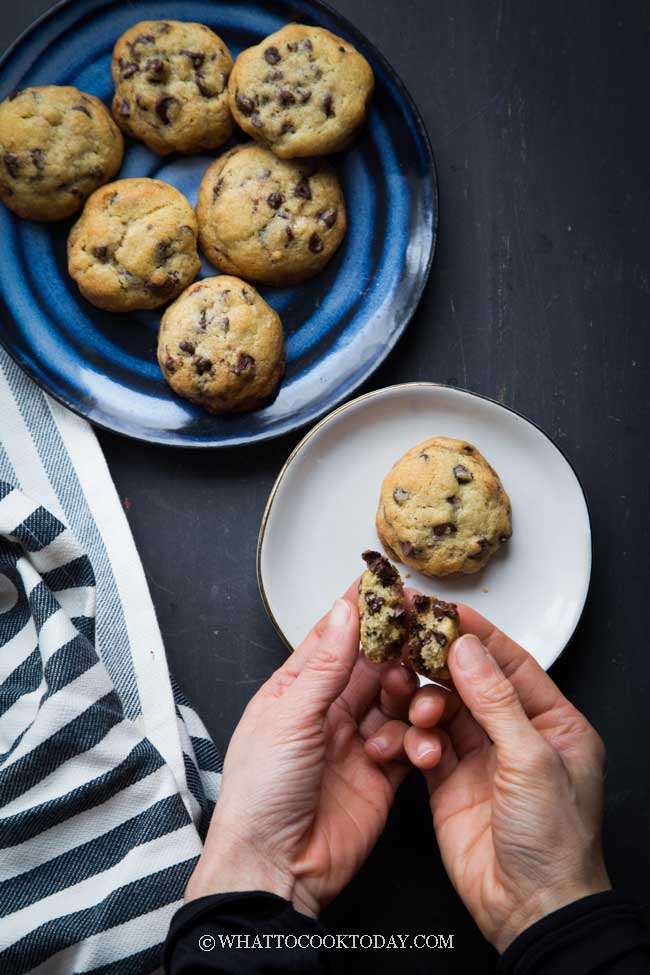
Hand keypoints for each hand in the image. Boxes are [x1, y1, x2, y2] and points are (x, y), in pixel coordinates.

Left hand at [185, 580, 418, 917]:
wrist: (276, 867)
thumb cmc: (261, 794)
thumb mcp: (292, 717)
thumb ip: (326, 665)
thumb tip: (345, 611)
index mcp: (295, 690)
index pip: (332, 637)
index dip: (359, 609)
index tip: (385, 581)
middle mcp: (327, 712)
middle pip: (370, 666)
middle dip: (396, 645)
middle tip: (425, 624)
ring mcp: (356, 742)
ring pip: (395, 700)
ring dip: (409, 692)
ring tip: (417, 687)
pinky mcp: (381, 774)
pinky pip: (409, 741)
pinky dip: (418, 734)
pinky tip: (419, 733)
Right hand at [405, 601, 610, 951]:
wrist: (529, 909)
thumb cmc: (555, 842)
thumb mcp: (532, 760)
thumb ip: (496, 701)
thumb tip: (467, 649)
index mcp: (552, 722)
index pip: (511, 663)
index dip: (478, 635)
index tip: (444, 611)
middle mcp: (515, 735)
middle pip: (471, 682)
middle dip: (439, 665)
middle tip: (407, 644)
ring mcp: (480, 757)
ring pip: (443, 710)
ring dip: (425, 705)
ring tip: (418, 712)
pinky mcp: (448, 781)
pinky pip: (424, 743)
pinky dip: (413, 739)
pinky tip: (412, 747)